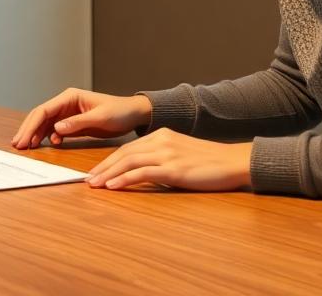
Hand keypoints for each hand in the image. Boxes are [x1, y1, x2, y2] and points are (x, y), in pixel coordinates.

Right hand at [11, 88, 152, 148]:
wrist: (133, 114)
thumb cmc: (119, 111)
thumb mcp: (100, 117)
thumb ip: (78, 123)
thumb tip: (56, 129)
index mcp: (70, 97)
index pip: (44, 110)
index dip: (31, 125)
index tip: (23, 140)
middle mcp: (65, 103)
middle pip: (40, 116)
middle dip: (28, 130)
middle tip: (17, 145)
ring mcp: (68, 113)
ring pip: (45, 124)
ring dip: (35, 134)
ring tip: (26, 147)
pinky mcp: (72, 123)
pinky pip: (54, 130)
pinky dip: (47, 138)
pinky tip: (46, 146)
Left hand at [85, 128, 251, 191]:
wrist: (233, 161)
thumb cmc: (210, 162)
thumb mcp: (181, 154)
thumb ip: (162, 158)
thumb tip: (143, 173)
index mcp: (162, 135)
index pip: (128, 147)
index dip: (109, 160)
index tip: (96, 171)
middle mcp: (161, 140)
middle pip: (124, 153)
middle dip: (103, 167)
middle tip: (87, 179)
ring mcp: (167, 154)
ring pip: (128, 161)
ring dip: (108, 174)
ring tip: (94, 184)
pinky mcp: (173, 168)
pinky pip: (142, 173)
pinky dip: (124, 179)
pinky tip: (113, 186)